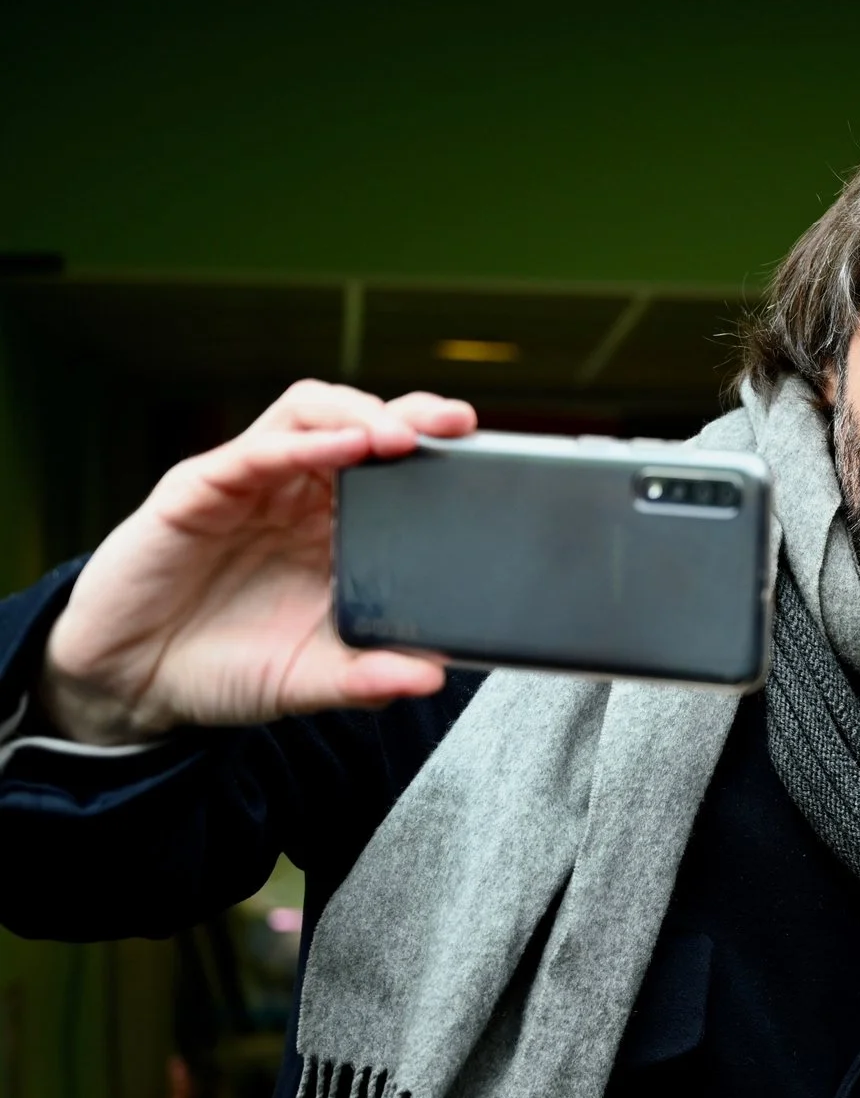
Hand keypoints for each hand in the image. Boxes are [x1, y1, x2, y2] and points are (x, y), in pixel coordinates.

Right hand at [37, 381, 476, 743]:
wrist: (133, 684)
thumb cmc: (225, 666)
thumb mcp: (310, 679)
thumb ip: (368, 679)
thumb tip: (433, 677)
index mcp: (335, 529)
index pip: (394, 469)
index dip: (438, 455)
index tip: (489, 459)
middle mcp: (298, 495)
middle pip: (361, 423)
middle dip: (413, 416)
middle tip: (459, 425)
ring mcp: (250, 485)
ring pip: (309, 414)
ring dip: (360, 414)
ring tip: (401, 437)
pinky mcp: (198, 490)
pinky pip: (256, 451)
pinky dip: (305, 443)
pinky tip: (345, 447)